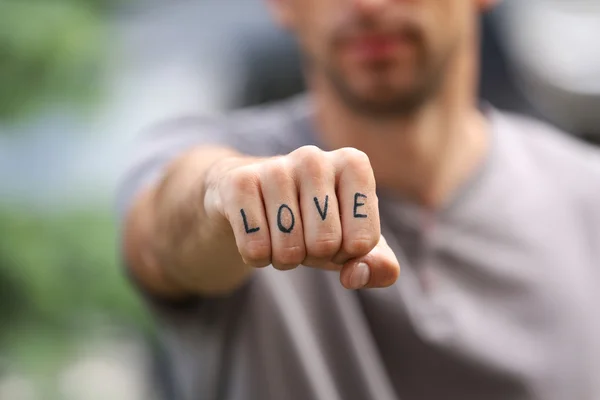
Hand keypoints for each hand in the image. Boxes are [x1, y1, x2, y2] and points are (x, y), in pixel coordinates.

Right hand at [204, 145, 399, 289]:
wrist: (253, 199)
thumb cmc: (313, 220)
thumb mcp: (353, 243)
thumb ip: (378, 265)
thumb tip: (356, 275)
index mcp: (353, 164)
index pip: (363, 242)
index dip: (347, 254)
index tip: (336, 235)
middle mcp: (315, 157)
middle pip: (325, 244)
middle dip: (314, 256)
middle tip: (303, 237)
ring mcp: (274, 166)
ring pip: (289, 249)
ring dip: (283, 259)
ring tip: (279, 235)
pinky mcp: (238, 182)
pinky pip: (255, 248)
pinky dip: (256, 257)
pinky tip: (256, 234)